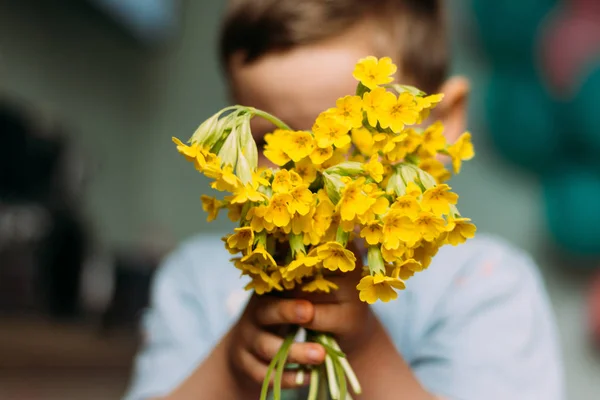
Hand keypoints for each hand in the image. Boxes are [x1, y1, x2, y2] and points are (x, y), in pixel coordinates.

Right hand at [227, 247, 374, 391]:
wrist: (258, 346)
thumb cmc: (295, 310)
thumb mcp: (302, 290)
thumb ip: (320, 271)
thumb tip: (353, 230)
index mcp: (271, 286)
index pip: (277, 281)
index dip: (295, 281)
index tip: (315, 278)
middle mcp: (255, 310)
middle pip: (267, 310)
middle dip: (287, 311)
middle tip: (308, 312)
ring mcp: (248, 338)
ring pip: (266, 347)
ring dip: (294, 352)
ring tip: (320, 356)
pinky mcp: (246, 364)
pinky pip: (262, 374)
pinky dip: (285, 378)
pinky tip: (306, 378)